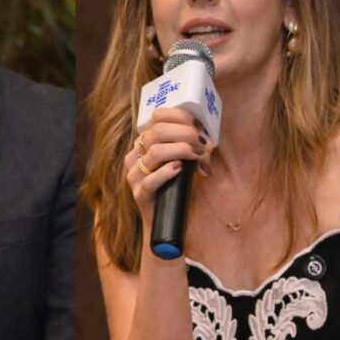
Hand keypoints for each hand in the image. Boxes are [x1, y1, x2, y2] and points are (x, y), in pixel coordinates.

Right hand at [125, 108, 211, 226]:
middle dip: (185, 134)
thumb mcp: (180, 162)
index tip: (198, 125)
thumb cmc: (175, 188)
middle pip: (156, 133)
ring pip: (155, 153)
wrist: (164, 222)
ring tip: (199, 156)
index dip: (178, 117)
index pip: (156, 117)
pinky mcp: (139, 194)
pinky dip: (167, 172)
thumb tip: (205, 135)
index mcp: (143, 144)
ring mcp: (134, 175)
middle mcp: (135, 156)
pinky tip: (180, 169)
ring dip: (182, 151)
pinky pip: (151, 180)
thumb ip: (186, 146)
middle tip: (203, 143)